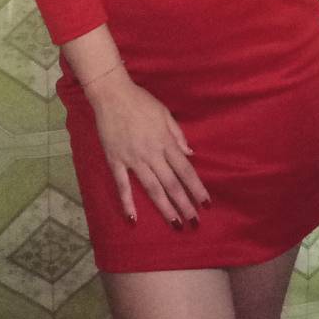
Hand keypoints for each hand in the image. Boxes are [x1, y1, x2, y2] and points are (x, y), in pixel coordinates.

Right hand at [84, 67, 210, 227]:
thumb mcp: (164, 113)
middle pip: (171, 183)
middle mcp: (152, 153)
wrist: (112, 94)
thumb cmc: (140, 101)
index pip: (185, 169)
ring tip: (175, 223)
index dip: (196, 187)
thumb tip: (190, 153)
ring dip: (164, 207)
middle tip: (194, 222)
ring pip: (152, 188)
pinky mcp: (115, 160)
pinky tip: (133, 218)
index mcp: (165, 141)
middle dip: (184, 204)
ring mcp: (133, 159)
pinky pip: (122, 185)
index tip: (206, 203)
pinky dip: (127, 202)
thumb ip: (177, 134)